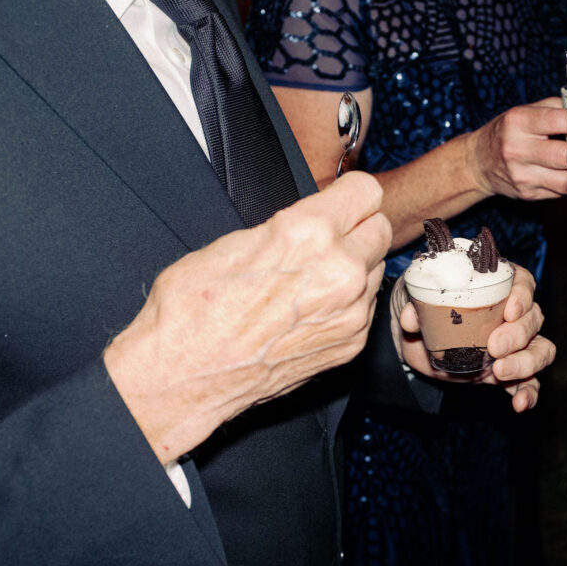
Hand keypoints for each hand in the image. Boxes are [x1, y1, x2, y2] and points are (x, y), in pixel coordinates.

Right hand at [104, 172, 391, 462]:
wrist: (185, 374)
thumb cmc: (194, 308)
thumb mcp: (235, 240)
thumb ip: (290, 225)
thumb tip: (317, 218)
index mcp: (308, 233)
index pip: (367, 191)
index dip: (350, 194)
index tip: (342, 201)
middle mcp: (340, 271)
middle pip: (381, 229)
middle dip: (358, 229)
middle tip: (330, 238)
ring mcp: (350, 312)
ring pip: (376, 269)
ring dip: (356, 267)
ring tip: (314, 278)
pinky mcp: (351, 344)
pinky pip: (367, 308)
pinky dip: (349, 304)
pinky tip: (312, 308)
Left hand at [391, 265, 555, 411]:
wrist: (418, 340)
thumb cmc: (425, 307)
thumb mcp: (416, 299)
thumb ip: (415, 306)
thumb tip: (411, 319)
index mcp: (498, 286)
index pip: (523, 284)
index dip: (522, 296)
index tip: (509, 311)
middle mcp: (514, 314)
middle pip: (533, 319)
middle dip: (518, 334)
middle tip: (494, 346)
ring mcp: (515, 345)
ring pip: (541, 350)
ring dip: (526, 362)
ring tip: (500, 372)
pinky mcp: (508, 372)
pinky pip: (529, 383)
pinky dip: (528, 393)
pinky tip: (520, 403)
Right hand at [470, 97, 566, 199]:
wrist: (478, 163)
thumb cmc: (508, 132)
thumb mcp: (524, 112)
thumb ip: (555, 107)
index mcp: (518, 123)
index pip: (559, 120)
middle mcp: (518, 150)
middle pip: (566, 155)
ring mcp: (522, 176)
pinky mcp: (528, 194)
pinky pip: (561, 192)